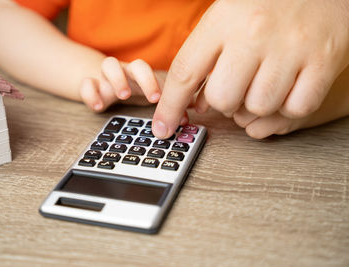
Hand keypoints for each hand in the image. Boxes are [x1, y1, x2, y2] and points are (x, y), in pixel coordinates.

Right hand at [80, 57, 165, 111]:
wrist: (103, 81)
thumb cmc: (133, 88)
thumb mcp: (150, 95)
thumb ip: (168, 106)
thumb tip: (186, 118)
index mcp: (141, 74)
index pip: (150, 70)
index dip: (154, 82)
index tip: (160, 100)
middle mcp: (125, 72)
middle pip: (135, 64)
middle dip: (144, 80)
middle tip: (151, 98)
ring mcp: (106, 77)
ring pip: (109, 64)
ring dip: (117, 79)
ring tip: (123, 96)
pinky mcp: (90, 86)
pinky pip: (86, 84)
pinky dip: (90, 93)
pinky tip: (97, 107)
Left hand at [152, 0, 348, 138]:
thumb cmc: (266, 6)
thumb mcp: (227, 18)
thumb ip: (205, 59)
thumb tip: (195, 105)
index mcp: (223, 20)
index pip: (185, 72)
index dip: (170, 106)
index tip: (163, 128)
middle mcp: (254, 33)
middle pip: (222, 99)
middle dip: (225, 103)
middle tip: (238, 86)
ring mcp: (291, 47)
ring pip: (258, 107)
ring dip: (257, 104)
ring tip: (265, 82)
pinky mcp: (323, 61)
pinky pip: (295, 108)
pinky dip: (288, 105)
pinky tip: (289, 85)